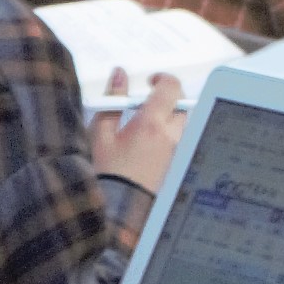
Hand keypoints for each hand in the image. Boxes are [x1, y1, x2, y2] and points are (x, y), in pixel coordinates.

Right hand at [92, 76, 189, 192]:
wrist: (120, 208)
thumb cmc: (108, 172)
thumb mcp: (101, 133)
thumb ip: (112, 100)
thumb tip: (119, 75)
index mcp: (151, 124)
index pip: (171, 87)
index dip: (162, 78)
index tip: (150, 81)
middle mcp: (170, 135)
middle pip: (182, 103)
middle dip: (167, 97)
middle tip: (147, 102)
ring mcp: (176, 149)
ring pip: (182, 121)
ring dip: (168, 115)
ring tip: (145, 124)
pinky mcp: (176, 161)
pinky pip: (178, 138)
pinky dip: (168, 132)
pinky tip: (148, 141)